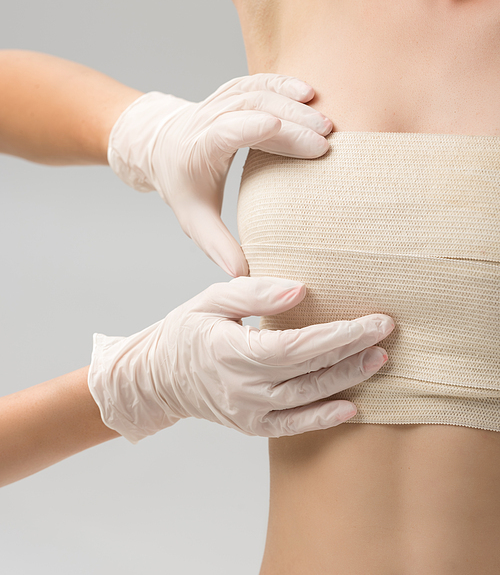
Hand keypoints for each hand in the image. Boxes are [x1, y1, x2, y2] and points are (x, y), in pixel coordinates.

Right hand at [88, 277, 393, 440]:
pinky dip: (323, 418)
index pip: (295, 346)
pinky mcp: (251, 426)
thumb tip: (301, 290)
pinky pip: (293, 426)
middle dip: (352, 352)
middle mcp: (240, 387)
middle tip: (386, 334)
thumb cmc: (187, 329)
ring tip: (379, 361)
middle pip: (308, 372)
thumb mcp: (213, 299)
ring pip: (306, 399)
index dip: (338, 335)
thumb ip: (256, 292)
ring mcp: (246, 412)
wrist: (157, 377)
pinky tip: (353, 406)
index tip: (372, 320)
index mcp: (229, 350)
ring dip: (346, 381)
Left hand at [107, 74, 332, 275]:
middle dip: (290, 122)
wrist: (162, 146)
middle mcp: (209, 117)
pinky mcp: (234, 92)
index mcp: (199, 146)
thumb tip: (242, 275)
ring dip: (293, 104)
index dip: (253, 127)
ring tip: (326, 123)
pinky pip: (259, 81)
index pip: (226, 130)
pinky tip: (309, 92)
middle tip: (325, 139)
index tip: (280, 131)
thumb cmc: (181, 183)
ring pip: (258, 92)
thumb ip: (217, 245)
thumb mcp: (194, 219)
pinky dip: (284, 84)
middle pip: (251, 109)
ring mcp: (221, 100)